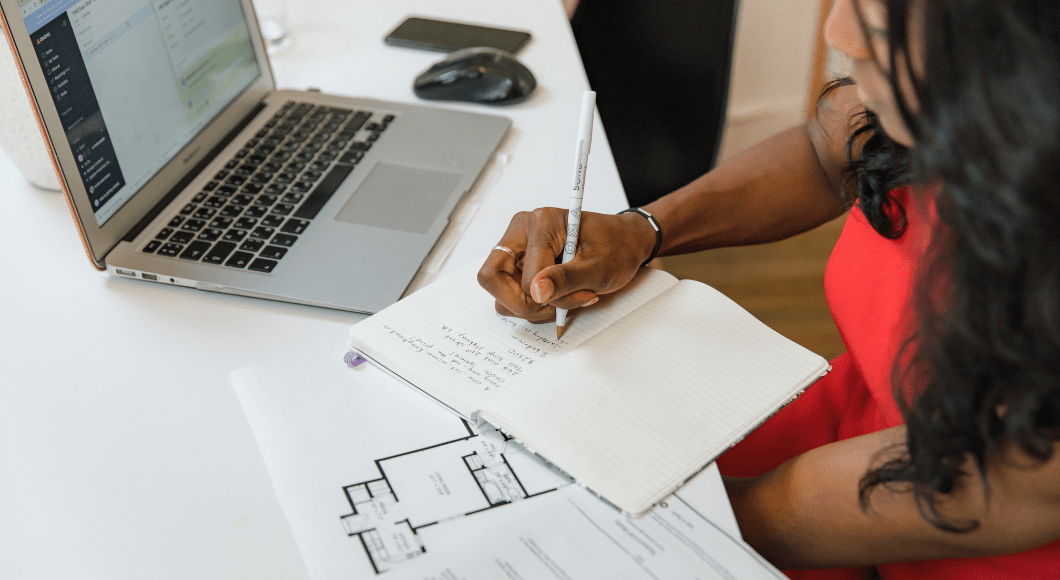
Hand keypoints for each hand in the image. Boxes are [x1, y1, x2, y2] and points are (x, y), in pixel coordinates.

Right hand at [477, 208, 656, 321]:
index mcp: (541, 223)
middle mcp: (521, 232)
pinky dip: (533, 305)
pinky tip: (559, 297)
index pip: (524, 273)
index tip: (578, 296)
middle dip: (521, 303)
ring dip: (531, 307)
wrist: (626, 243)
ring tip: (565, 299)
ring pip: (500, 294)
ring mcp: (517, 249)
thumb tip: (537, 292)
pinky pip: (511, 295)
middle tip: (554, 305)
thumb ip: (567, 279)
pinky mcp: (520, 264)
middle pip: (491, 278)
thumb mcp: (599, 267)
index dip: (546, 296)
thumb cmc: (617, 248)